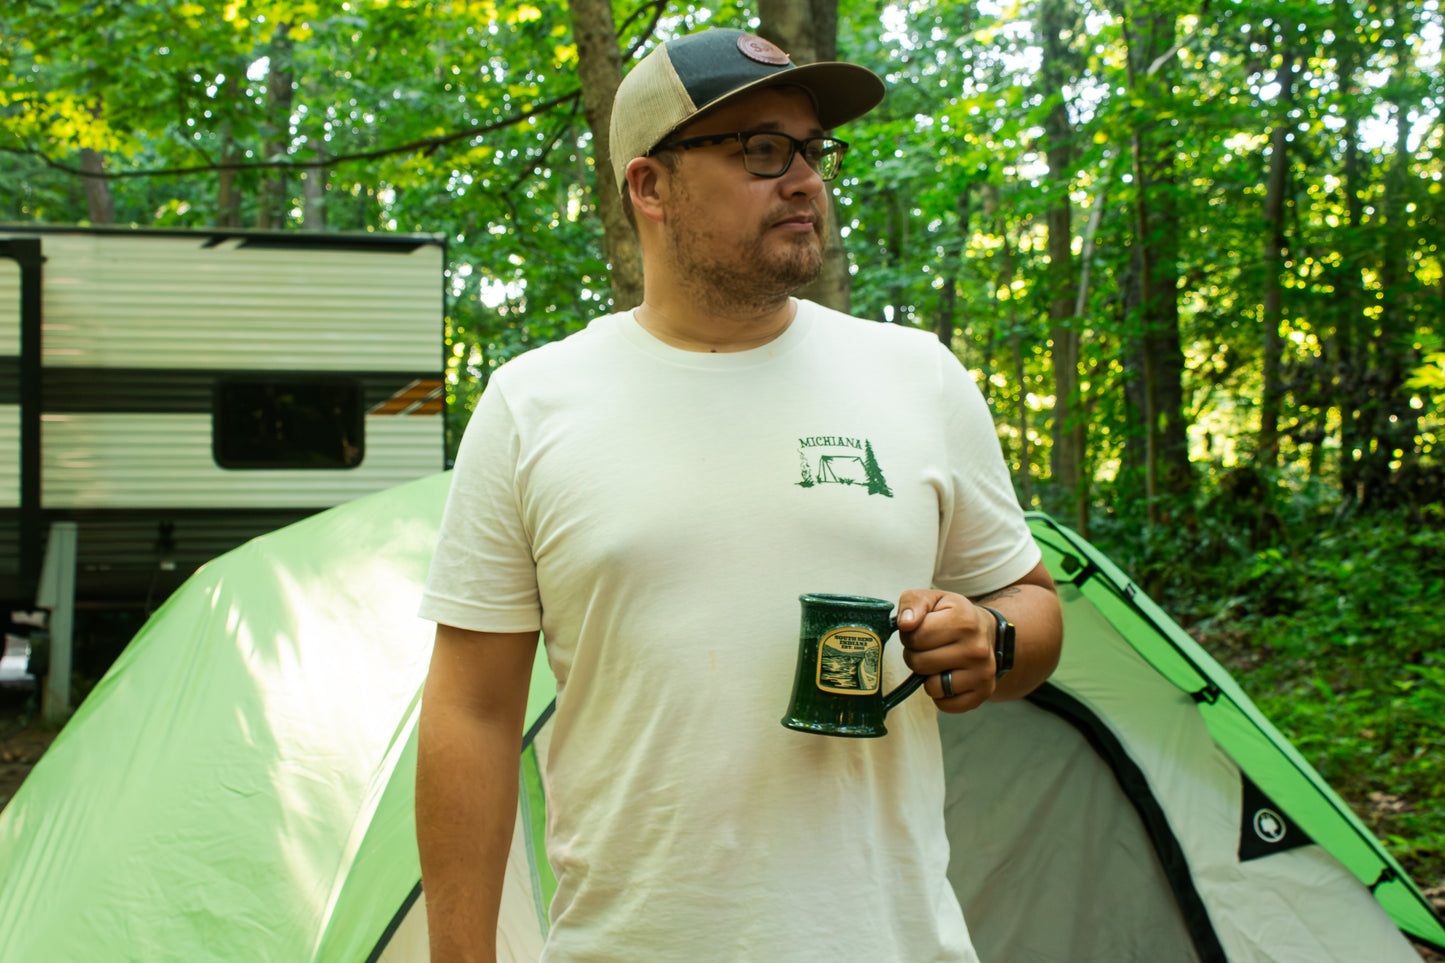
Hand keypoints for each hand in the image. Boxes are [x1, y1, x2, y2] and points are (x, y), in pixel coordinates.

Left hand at [896, 589, 994, 712]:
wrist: (986, 631)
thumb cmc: (953, 614)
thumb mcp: (932, 599)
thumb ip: (913, 603)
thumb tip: (905, 624)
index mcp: (964, 620)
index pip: (914, 636)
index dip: (909, 635)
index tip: (920, 630)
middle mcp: (977, 648)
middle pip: (919, 663)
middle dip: (915, 655)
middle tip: (928, 648)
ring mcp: (983, 673)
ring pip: (931, 687)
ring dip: (927, 677)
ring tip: (938, 661)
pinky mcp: (983, 693)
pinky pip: (946, 705)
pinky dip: (940, 696)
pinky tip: (947, 678)